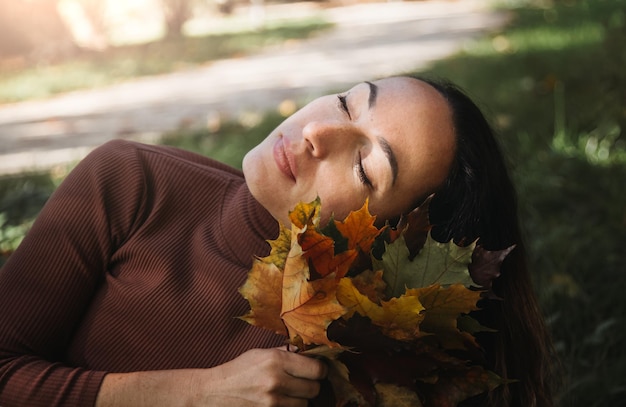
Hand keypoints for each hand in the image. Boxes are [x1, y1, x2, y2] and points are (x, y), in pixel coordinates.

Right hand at [195, 347, 326, 406]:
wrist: (214, 392)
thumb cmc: (238, 370)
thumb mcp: (260, 353)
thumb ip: (285, 353)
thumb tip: (308, 353)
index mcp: (276, 359)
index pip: (316, 369)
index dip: (320, 370)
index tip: (317, 370)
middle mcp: (276, 380)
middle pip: (314, 388)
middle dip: (311, 385)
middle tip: (303, 382)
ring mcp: (272, 401)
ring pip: (305, 404)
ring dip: (301, 399)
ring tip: (289, 392)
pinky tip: (282, 401)